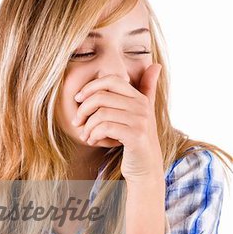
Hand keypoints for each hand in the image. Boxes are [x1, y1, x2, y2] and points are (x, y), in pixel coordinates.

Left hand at [72, 64, 163, 181]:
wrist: (146, 168)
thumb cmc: (137, 140)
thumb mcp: (142, 113)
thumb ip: (147, 89)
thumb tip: (155, 65)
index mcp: (140, 98)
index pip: (111, 80)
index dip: (91, 87)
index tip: (78, 99)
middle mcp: (142, 107)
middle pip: (102, 97)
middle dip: (84, 109)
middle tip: (77, 122)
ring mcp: (140, 121)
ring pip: (101, 114)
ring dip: (87, 126)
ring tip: (85, 135)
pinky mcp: (135, 136)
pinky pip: (105, 128)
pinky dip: (93, 135)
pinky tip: (92, 141)